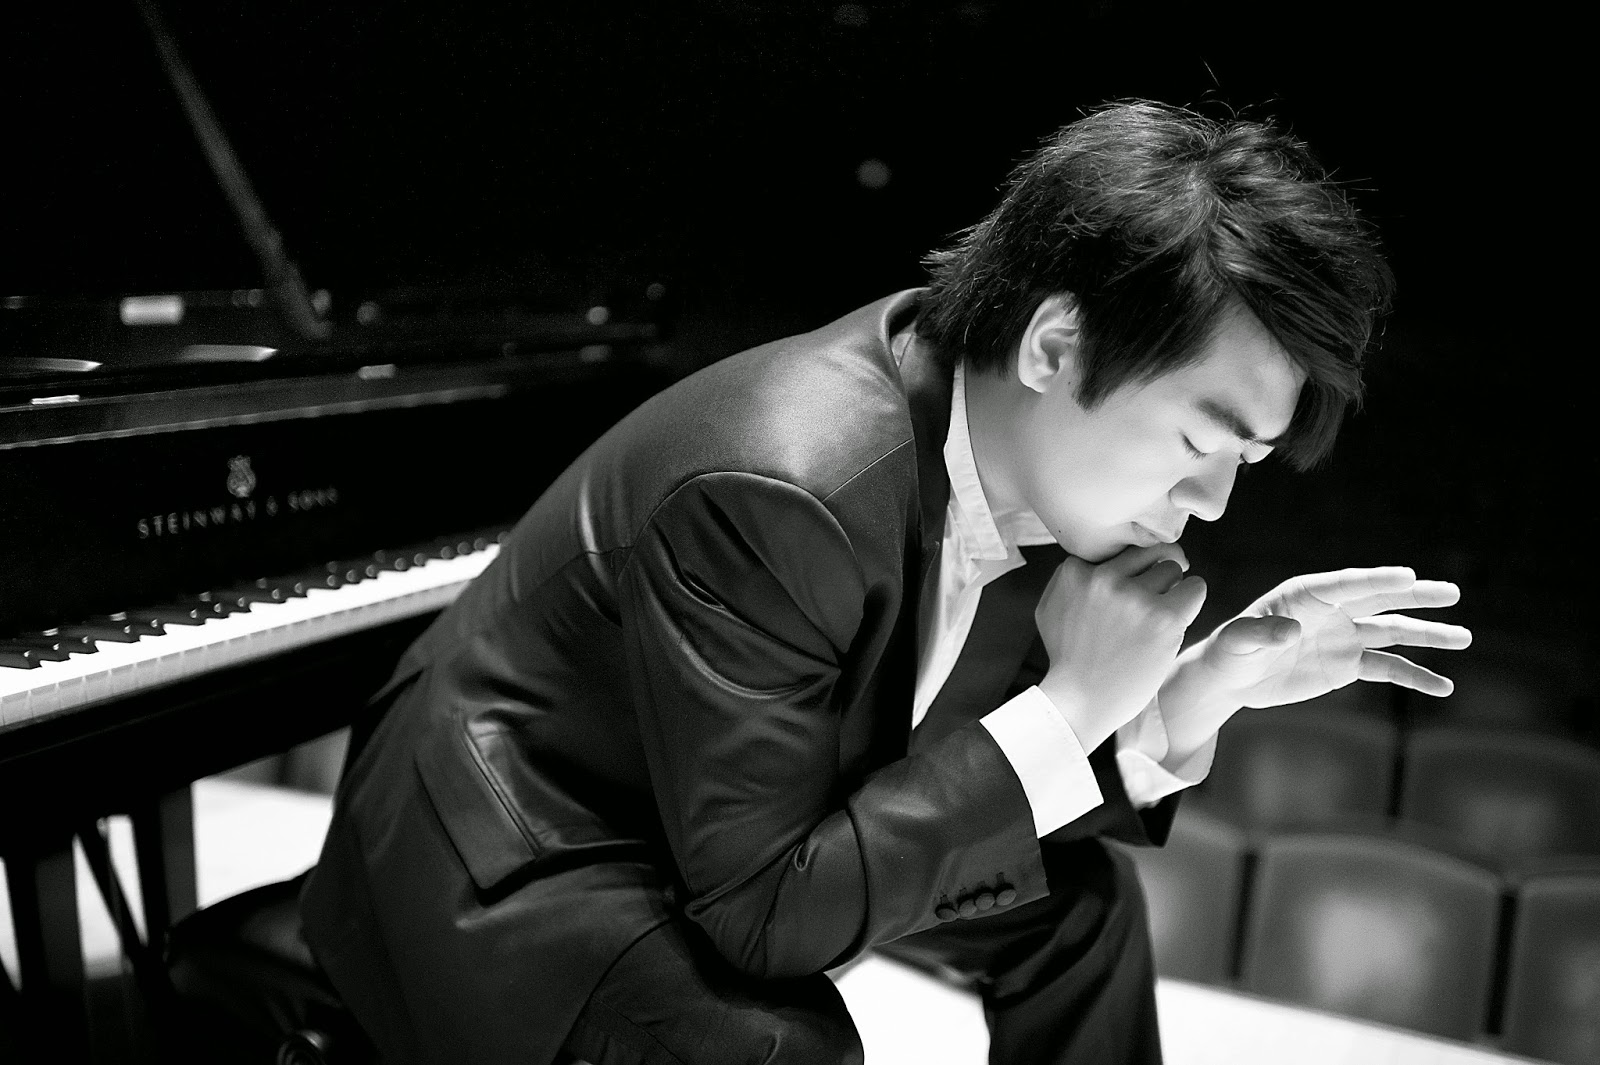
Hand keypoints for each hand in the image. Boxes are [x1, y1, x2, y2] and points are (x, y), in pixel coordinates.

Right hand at [1036, 544, 1208, 751]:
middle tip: (1150, 598)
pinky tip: (1180, 615)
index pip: (1116, 552)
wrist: (1082, 700)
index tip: (1122, 595)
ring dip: (1170, 588)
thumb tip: (1096, 559)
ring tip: (1158, 615)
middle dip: (1151, 573)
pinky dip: (1192, 597)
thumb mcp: (1049, 608)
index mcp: (1075, 572)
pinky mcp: (1163, 617)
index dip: (1124, 573)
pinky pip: (1195, 587)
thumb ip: (1068, 578)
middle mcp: (1104, 578)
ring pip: (1171, 568)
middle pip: (1146, 554)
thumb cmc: (1068, 659)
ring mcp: (1135, 597)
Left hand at [1192, 566, 1470, 710]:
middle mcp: (1333, 610)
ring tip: (1463, 637)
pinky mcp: (1348, 664)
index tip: (1408, 576)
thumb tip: (1289, 631)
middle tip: (1452, 593)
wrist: (1232, 679)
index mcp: (1306, 594)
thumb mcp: (1237, 642)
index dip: (1377, 580)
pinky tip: (1443, 687)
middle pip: (1380, 600)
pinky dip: (1415, 676)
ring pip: (1393, 632)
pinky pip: (1388, 668)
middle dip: (1416, 597)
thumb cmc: (1230, 652)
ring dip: (1427, 635)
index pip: (1348, 584)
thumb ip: (1260, 634)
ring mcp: (1344, 636)